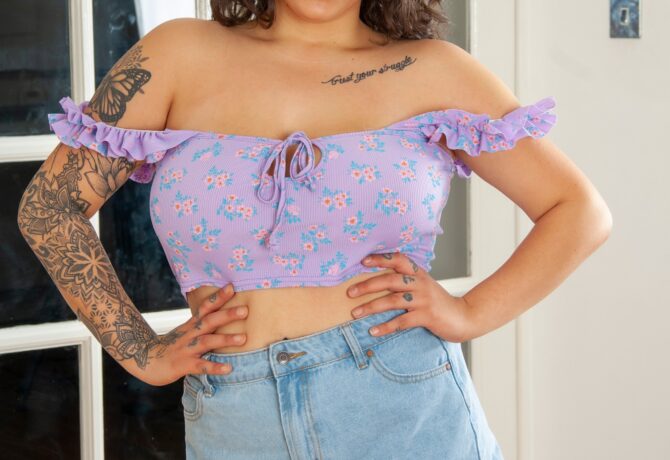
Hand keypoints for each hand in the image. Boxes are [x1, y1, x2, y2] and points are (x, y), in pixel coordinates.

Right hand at [133, 283, 247, 385]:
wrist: (145, 360)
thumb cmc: (172, 345)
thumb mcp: (186, 331)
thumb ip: (203, 323)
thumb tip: (223, 314)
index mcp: (192, 325)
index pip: (205, 307)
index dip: (218, 297)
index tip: (232, 287)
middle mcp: (190, 334)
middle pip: (209, 321)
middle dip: (227, 315)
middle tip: (245, 310)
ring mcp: (186, 349)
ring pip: (206, 342)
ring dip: (225, 340)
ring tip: (243, 338)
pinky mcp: (183, 365)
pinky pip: (200, 366)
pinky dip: (214, 367)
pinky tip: (228, 368)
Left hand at [347, 253, 475, 342]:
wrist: (464, 317)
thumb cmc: (438, 302)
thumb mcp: (423, 286)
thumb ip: (406, 281)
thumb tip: (376, 281)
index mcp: (418, 273)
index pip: (398, 259)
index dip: (381, 259)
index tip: (363, 261)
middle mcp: (420, 283)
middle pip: (390, 280)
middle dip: (367, 285)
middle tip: (349, 292)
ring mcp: (423, 300)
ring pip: (392, 300)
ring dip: (371, 307)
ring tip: (355, 313)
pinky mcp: (426, 316)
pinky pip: (401, 321)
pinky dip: (386, 326)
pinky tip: (373, 331)